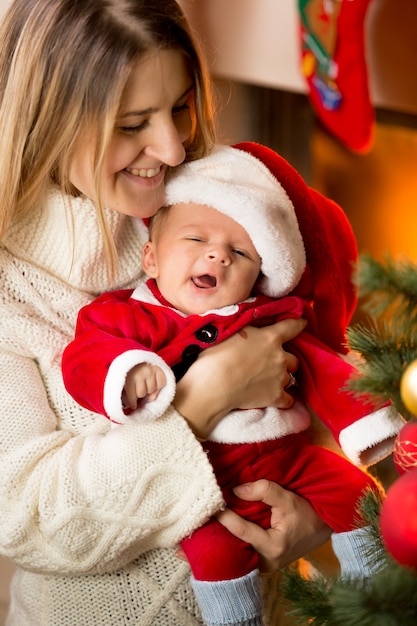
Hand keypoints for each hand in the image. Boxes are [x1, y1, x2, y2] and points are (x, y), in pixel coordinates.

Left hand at [123, 363, 165, 408]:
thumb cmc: (128, 373)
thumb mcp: (123, 382)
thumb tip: (134, 407)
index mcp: (129, 377)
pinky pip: (161, 383)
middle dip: (140, 393)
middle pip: (142, 394)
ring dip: (149, 389)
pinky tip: (153, 382)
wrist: (136, 359)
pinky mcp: (158, 369)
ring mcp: (151, 371)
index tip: (133, 405)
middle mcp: (141, 373)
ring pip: (152, 390)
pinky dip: (158, 384)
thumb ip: (127, 394)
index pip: (132, 396)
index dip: (132, 402)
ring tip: (145, 385)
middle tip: (138, 389)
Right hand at [174, 318, 305, 438]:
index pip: (293, 327)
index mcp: (271, 338)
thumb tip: (259, 326)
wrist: (214, 385)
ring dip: (281, 377)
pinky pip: (288, 399)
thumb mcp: (235, 331)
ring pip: (290, 377)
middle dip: (284, 359)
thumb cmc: (218, 355)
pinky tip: (273, 396)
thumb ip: (252, 327)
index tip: (303, 322)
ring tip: (265, 380)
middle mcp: (281, 357)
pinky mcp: (276, 397)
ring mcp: (280, 378)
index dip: (299, 323)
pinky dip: (283, 398)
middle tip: (270, 361)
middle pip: (293, 358)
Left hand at [216, 479, 331, 573]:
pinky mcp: (262, 564)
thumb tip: (236, 490)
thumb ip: (264, 491)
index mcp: (273, 547)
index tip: (213, 503)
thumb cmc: (306, 513)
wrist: (321, 529)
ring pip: (237, 551)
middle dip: (218, 531)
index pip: (242, 531)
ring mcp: (263, 567)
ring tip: (207, 524)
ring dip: (223, 536)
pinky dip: (232, 541)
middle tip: (201, 519)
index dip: (225, 516)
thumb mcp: (288, 498)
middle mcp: (266, 563)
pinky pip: (242, 552)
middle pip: (234, 546)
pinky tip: (222, 530)